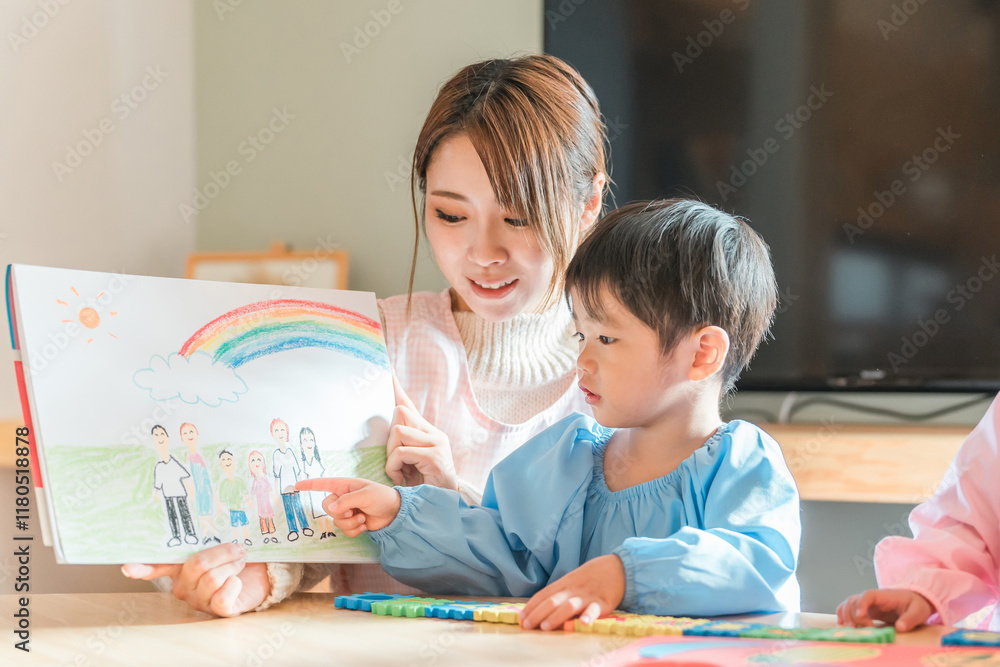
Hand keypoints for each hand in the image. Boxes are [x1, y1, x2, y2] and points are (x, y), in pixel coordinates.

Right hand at [121, 543, 269, 616]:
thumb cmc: (237, 554)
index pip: (156, 566)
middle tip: (238, 548)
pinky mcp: (218, 610)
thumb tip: (202, 508)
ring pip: (211, 578)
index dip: (142, 566)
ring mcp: (199, 600)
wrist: (262, 571)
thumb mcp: (220, 541)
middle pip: (197, 565)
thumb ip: (205, 533)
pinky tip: (238, 581)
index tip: (128, 567)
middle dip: (223, 552)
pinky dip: (235, 583)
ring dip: (233, 565)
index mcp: (180, 566)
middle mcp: (184, 586)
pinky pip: (222, 596)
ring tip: (240, 563)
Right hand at [295, 478, 400, 536]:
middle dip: (340, 513)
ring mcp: (347, 512)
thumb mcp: (366, 494)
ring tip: (363, 518)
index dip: (309, 485)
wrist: (395, 513)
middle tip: (353, 512)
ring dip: (350, 523)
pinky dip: (354, 531)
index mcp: (345, 486)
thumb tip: (332, 508)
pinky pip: (344, 531)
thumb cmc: (382, 497)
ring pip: (336, 522)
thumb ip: (347, 500)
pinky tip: (364, 525)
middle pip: (327, 507)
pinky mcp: (352, 524)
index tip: (296, 486)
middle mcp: (344, 498)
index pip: (323, 484)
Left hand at [385, 374, 458, 489]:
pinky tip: (400, 478)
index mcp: (428, 433)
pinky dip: (394, 466)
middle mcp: (435, 433)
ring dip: (391, 454)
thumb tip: (387, 428)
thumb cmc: (424, 487)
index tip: (388, 372)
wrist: (444, 507)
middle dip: (389, 437)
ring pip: (399, 431)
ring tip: (397, 472)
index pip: (410, 405)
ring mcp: (437, 443)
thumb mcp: (410, 463)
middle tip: (394, 461)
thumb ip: (401, 445)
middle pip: (401, 413)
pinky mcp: (434, 455)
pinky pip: (402, 451)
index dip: (398, 389)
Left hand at [520, 554, 625, 630]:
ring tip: (545, 627)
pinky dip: (588, 616)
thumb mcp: (572, 581)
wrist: (617, 567)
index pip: (544, 595)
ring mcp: (587, 596)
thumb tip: (540, 607)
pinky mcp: (602, 603)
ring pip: (569, 605)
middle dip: (537, 614)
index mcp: (564, 584)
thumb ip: (559, 593)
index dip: (531, 606)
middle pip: (552, 600)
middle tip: (526, 625)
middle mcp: (573, 589)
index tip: (521, 618)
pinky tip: (583, 623)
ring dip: (556, 616)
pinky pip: (594, 610)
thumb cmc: (591, 577)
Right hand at [837, 589, 933, 631]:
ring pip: (849, 604)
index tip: (861, 616)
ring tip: (854, 629)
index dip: (862, 603)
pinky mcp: (866, 610)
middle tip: (866, 629)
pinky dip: (843, 613)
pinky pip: (849, 608)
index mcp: (884, 596)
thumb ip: (910, 619)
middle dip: (855, 615)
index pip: (868, 594)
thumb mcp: (918, 611)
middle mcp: (872, 598)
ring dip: (847, 615)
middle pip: (854, 600)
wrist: (915, 602)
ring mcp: (868, 604)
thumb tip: (900, 628)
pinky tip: (842, 622)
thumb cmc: (916, 605)